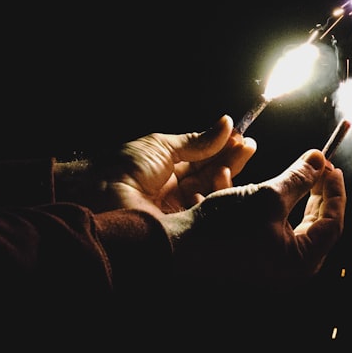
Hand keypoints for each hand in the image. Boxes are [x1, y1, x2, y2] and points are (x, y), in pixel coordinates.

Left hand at [58, 115, 255, 214]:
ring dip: (224, 178)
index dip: (224, 149)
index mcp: (170, 170)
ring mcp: (179, 211)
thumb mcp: (163, 146)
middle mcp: (176, 192)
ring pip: (212, 195)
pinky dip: (214, 198)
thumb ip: (197, 140)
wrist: (102, 193)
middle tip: (248, 147)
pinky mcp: (182, 229)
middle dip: (231, 161)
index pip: (204, 160)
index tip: (242, 138)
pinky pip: (206, 214)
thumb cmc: (124, 166)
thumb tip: (226, 123)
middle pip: (211, 177)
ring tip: (227, 165)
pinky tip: (220, 182)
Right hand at [161, 148, 346, 289]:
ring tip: (287, 173)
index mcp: (301, 261)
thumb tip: (319, 161)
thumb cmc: (225, 227)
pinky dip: (264, 205)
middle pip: (314, 224)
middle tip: (316, 168)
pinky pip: (267, 226)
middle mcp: (289, 269)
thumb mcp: (267, 195)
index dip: (334, 190)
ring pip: (289, 223)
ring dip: (287, 195)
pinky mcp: (252, 256)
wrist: (177, 247)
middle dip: (314, 192)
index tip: (330, 166)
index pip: (332, 223)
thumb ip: (299, 178)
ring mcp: (270, 265)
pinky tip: (252, 186)